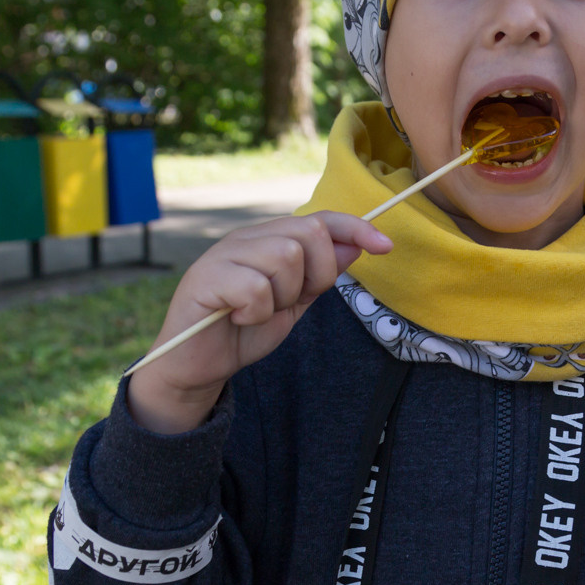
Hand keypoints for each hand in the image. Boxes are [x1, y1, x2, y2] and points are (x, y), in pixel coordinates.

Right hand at [128, 212, 391, 433]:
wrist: (197, 365)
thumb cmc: (243, 332)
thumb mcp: (293, 304)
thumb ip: (319, 277)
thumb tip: (355, 247)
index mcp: (269, 240)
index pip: (320, 219)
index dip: (355, 228)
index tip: (386, 246)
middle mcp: (247, 238)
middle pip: (309, 233)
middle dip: (314, 275)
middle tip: (289, 302)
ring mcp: (224, 253)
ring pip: (285, 257)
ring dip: (282, 296)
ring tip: (258, 311)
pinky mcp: (205, 277)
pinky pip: (255, 286)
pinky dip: (255, 311)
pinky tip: (237, 317)